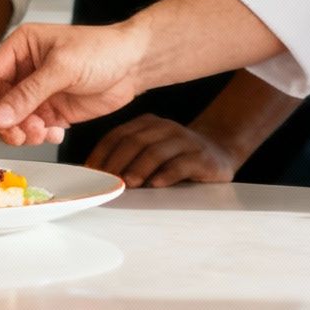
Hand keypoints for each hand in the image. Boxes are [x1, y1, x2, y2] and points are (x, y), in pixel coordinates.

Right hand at [0, 22, 148, 146]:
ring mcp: (37, 92)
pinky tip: (56, 133)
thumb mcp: (61, 68)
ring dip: (23, 132)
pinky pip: (34, 129)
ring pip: (14, 120)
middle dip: (6, 123)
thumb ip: (28, 93)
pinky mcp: (51, 111)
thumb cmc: (100, 51)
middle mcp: (24, 70)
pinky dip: (40, 136)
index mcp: (20, 47)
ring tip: (43, 132)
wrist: (134, 65)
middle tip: (19, 135)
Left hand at [86, 115, 242, 188]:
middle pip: (134, 142)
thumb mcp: (150, 152)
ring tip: (127, 184)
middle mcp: (166, 128)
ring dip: (138, 168)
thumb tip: (96, 177)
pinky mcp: (202, 157)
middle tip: (106, 182)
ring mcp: (185, 141)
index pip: (118, 135)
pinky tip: (155, 185)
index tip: (91, 174)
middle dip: (116, 162)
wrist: (218, 153)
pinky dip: (166, 175)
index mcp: (148, 124)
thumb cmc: (176, 158)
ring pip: (156, 151)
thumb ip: (128, 158)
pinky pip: (181, 164)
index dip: (101, 154)